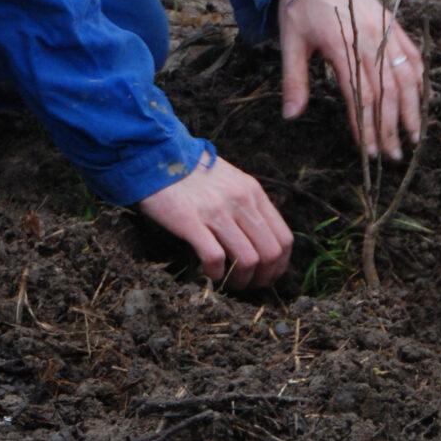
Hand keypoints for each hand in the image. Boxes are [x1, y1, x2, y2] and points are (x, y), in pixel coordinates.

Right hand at [139, 153, 292, 288]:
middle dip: (263, 278)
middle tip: (247, 285)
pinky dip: (216, 274)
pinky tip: (208, 275)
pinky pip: (215, 258)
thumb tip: (259, 236)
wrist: (156, 154)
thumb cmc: (191, 171)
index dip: (279, 266)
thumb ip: (247, 203)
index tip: (266, 276)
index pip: (284, 238)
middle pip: (270, 253)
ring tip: (228, 284)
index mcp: (253, 191)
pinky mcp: (191, 221)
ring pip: (248, 260)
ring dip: (240, 281)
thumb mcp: (230, 179)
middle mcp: (240, 201)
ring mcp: (216, 211)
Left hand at [277, 0, 423, 160]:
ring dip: (412, 109)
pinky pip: (413, 54)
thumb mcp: (290, 42)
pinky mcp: (392, 23)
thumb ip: (294, 80)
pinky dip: (420, 80)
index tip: (369, 151)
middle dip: (392, 127)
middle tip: (394, 156)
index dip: (367, 125)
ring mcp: (384, 30)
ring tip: (414, 137)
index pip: (360, 94)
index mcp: (342, 43)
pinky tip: (422, 101)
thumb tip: (291, 116)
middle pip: (387, 91)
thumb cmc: (299, 6)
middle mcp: (369, 38)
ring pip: (406, 75)